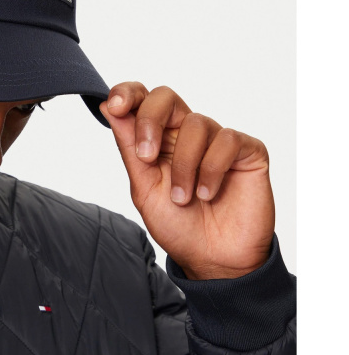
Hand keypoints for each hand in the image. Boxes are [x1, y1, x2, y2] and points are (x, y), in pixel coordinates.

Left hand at [99, 84, 274, 279]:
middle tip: (147, 157)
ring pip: (196, 124)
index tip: (114, 105)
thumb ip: (129, 147)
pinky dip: (212, 170)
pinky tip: (209, 193)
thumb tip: (107, 108)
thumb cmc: (180, 227)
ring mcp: (218, 141)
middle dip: (150, 121)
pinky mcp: (247, 151)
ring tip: (184, 198)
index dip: (128, 93)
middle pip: (166, 97)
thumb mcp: (144, 188)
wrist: (213, 261)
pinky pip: (226, 140)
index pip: (144, 101)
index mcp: (161, 140)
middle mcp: (188, 135)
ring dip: (184, 166)